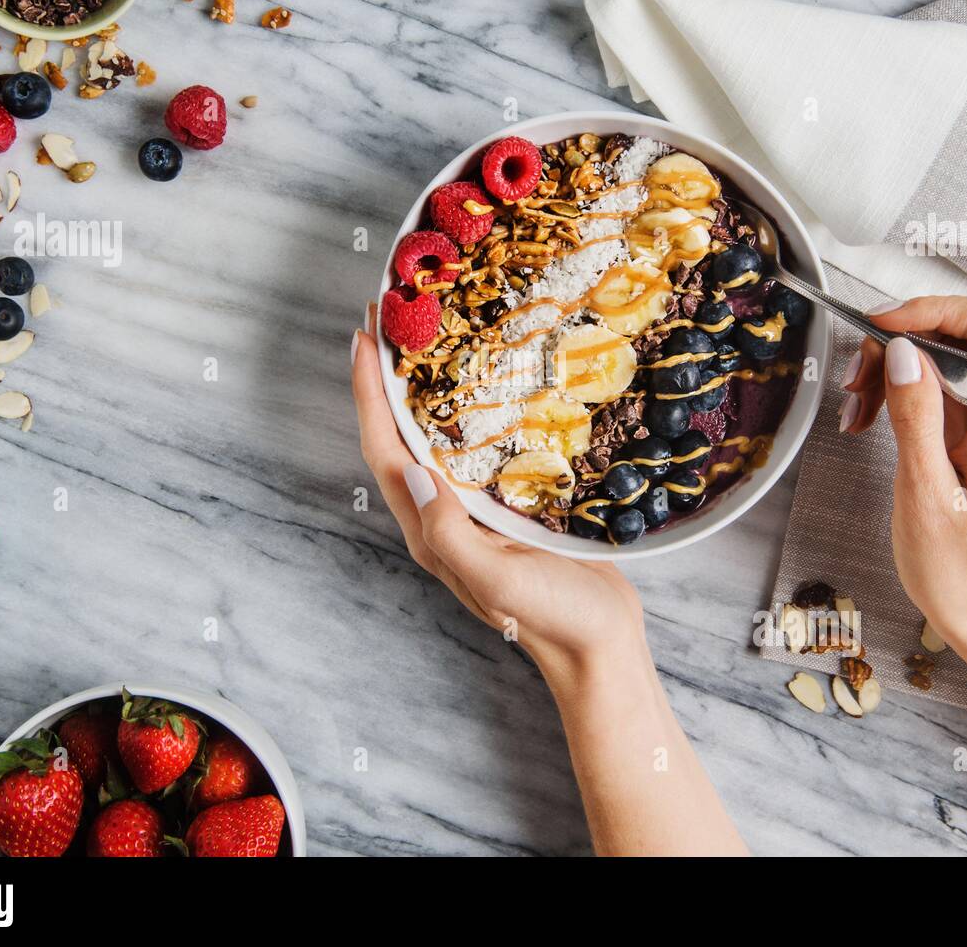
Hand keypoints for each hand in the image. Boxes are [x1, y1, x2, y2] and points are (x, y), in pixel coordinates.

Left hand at [351, 306, 645, 679]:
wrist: (601, 646)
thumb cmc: (554, 617)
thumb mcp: (498, 580)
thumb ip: (449, 532)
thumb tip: (412, 470)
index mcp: (430, 531)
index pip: (384, 450)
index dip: (368, 393)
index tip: (365, 338)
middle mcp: (441, 516)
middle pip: (398, 437)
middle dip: (386, 380)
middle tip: (390, 319)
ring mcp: (473, 511)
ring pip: (433, 439)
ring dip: (422, 390)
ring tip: (427, 339)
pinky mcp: (505, 507)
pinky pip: (473, 448)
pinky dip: (468, 409)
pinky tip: (485, 382)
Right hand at [839, 296, 966, 663]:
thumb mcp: (926, 496)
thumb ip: (915, 415)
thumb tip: (900, 349)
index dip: (934, 309)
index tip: (878, 330)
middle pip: (960, 333)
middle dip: (900, 342)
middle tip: (853, 387)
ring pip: (945, 361)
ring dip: (893, 372)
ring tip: (854, 413)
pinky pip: (942, 393)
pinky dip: (902, 397)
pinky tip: (870, 424)